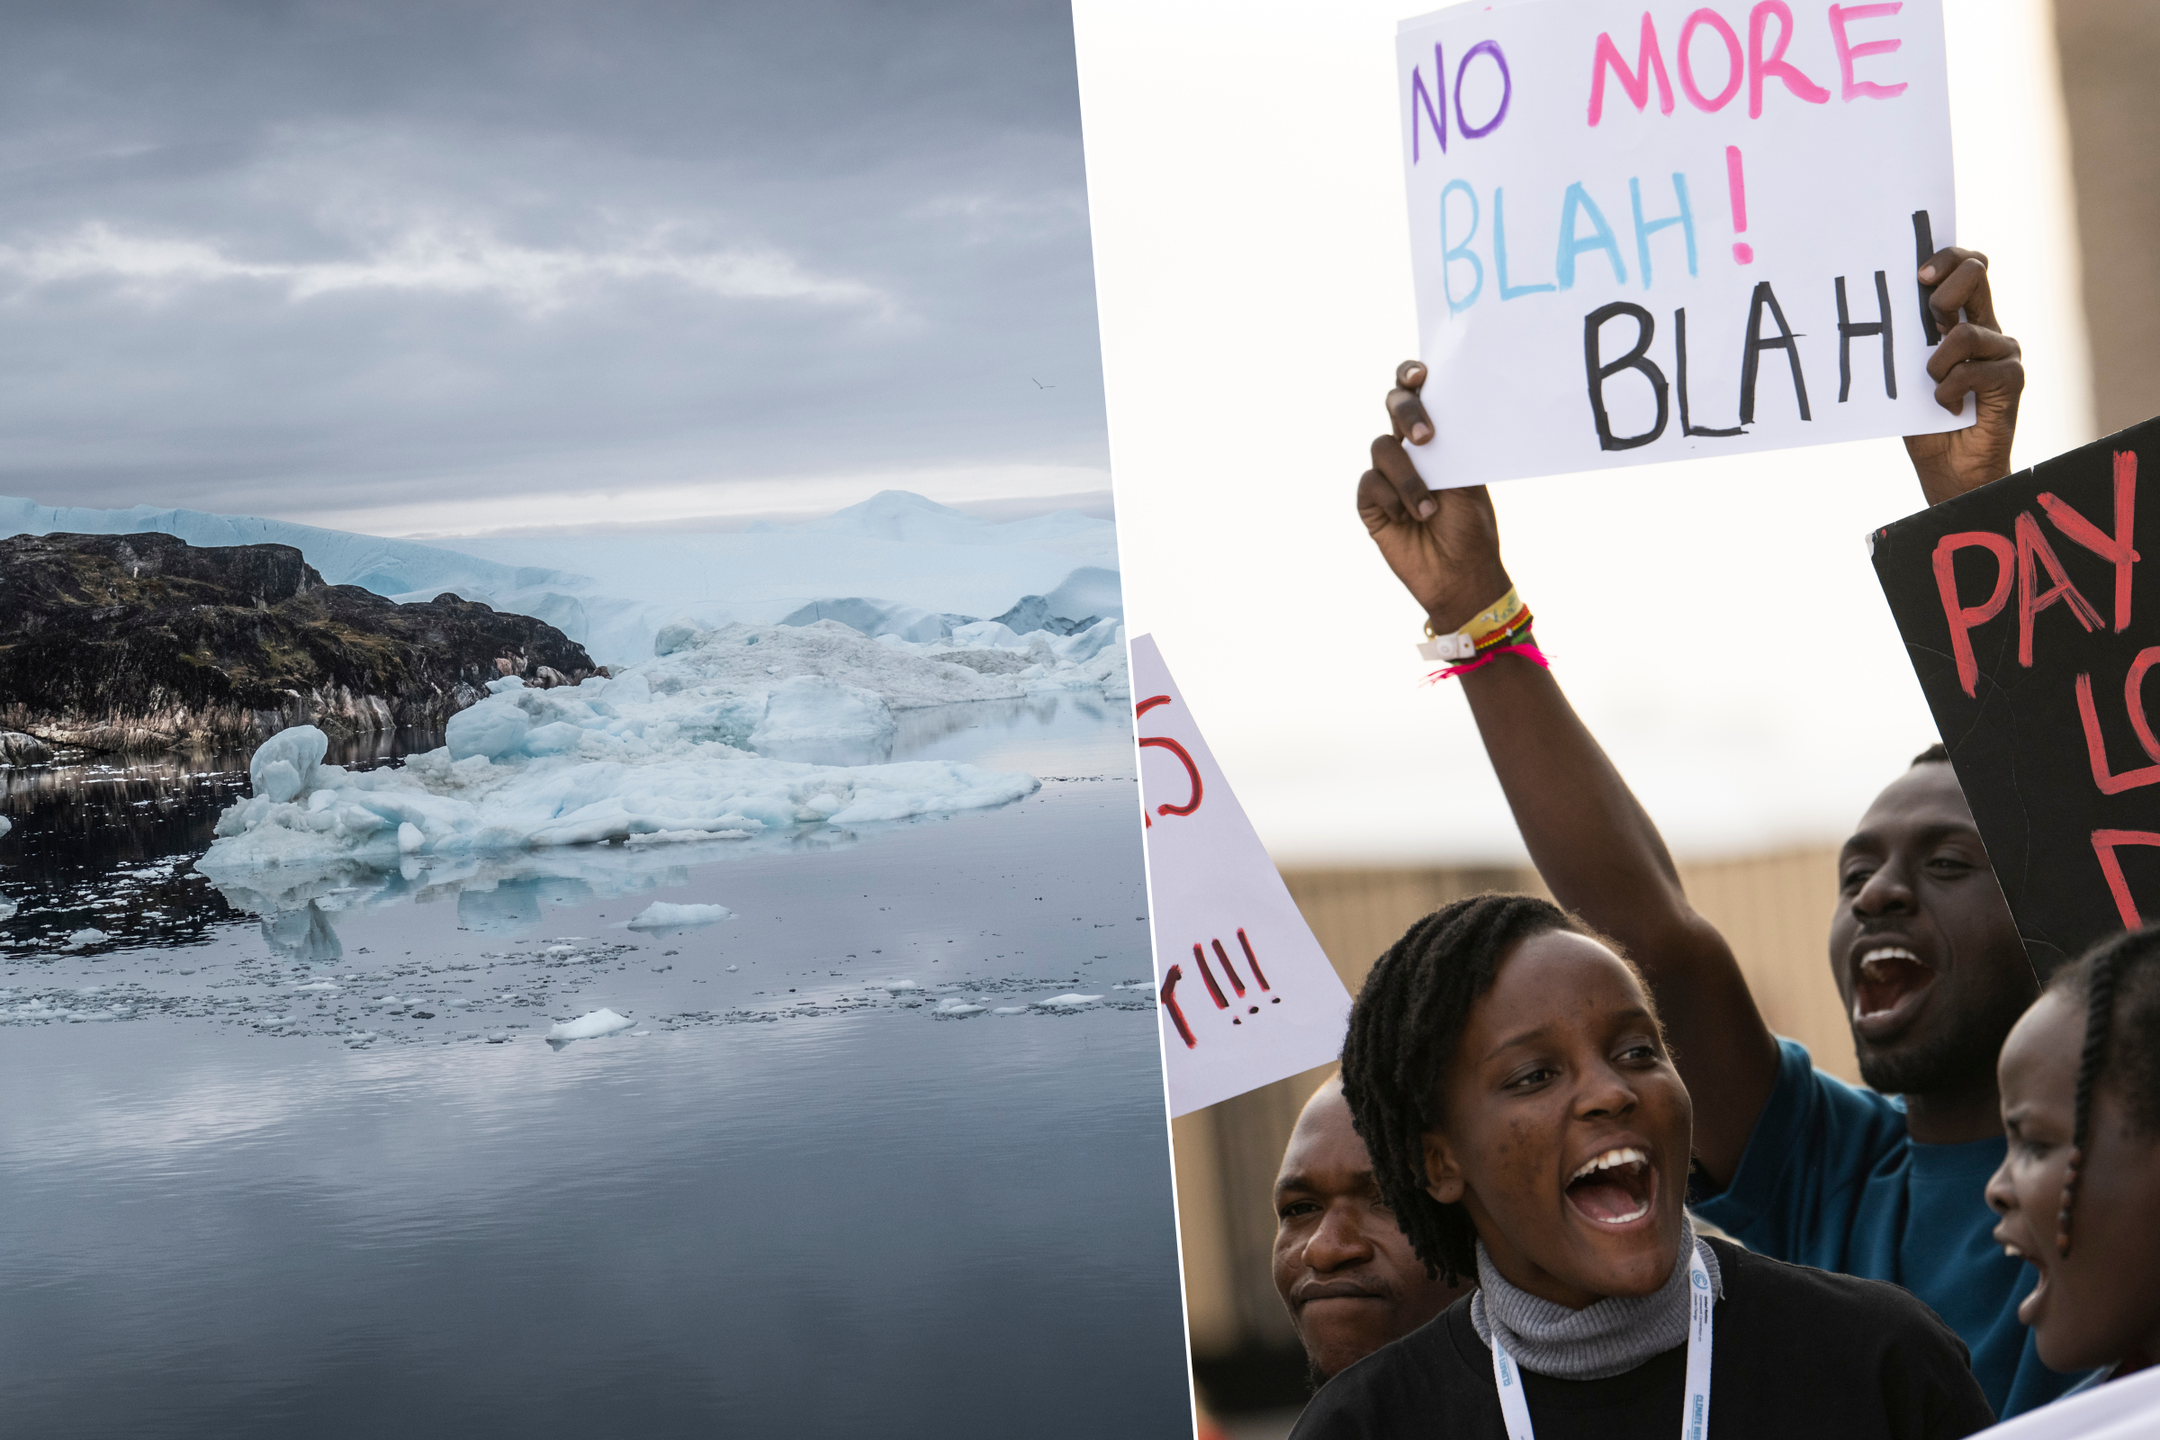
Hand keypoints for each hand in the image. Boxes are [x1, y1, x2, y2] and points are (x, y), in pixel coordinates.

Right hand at [1356, 361, 1510, 627]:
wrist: (1460, 575)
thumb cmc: (1472, 527)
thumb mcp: (1470, 479)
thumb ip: (1450, 445)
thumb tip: (1438, 410)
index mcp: (1438, 437)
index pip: (1419, 393)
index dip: (1411, 375)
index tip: (1422, 375)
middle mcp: (1410, 449)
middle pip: (1393, 405)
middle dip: (1406, 412)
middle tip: (1425, 436)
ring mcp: (1388, 475)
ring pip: (1381, 448)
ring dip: (1408, 477)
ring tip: (1429, 507)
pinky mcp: (1371, 503)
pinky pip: (1371, 483)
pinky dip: (1392, 498)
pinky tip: (1410, 518)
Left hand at [1902, 247, 2022, 505]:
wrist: (1948, 467)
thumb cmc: (1923, 419)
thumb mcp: (1906, 372)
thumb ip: (1906, 339)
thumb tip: (1880, 305)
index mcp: (1960, 319)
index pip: (1965, 266)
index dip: (1946, 259)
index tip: (1918, 276)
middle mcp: (1985, 327)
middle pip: (1977, 271)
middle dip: (1944, 291)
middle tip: (1927, 321)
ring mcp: (2002, 350)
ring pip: (1965, 332)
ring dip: (1936, 364)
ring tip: (1933, 388)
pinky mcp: (2011, 376)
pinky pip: (1975, 369)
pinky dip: (1949, 390)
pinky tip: (1947, 407)